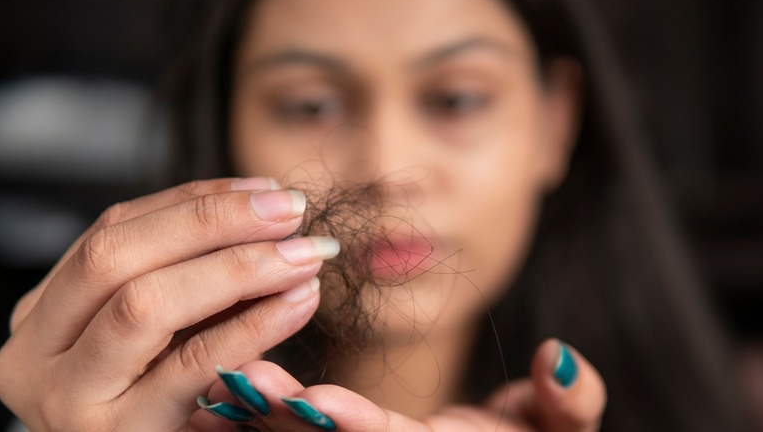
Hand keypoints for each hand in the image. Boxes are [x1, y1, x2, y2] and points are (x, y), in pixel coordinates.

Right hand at [0, 177, 339, 430]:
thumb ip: (191, 274)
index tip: (263, 190)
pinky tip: (298, 301)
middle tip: (288, 211)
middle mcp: (36, 353)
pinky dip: (253, 324)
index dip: (193, 201)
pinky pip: (192, 365)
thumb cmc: (161, 400)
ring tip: (303, 254)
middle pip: (117, 256)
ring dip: (238, 267)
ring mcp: (69, 398)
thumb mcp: (162, 331)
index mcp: (44, 314)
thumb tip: (263, 210)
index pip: (113, 230)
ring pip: (145, 304)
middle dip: (212, 221)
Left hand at [193, 338, 605, 430]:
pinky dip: (252, 423)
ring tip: (214, 389)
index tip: (316, 404)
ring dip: (257, 422)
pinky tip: (211, 400)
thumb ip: (569, 403)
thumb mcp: (562, 430)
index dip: (357, 429)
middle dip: (288, 423)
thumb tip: (557, 357)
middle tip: (242, 385)